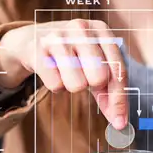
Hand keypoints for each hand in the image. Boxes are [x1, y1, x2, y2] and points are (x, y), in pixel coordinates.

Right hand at [0, 19, 127, 128]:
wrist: (32, 39)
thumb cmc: (72, 56)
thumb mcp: (94, 66)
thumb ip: (109, 92)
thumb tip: (119, 121)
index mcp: (102, 30)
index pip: (118, 70)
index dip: (120, 99)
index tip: (120, 122)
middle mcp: (82, 29)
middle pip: (100, 78)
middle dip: (92, 85)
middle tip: (83, 77)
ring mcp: (59, 37)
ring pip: (77, 84)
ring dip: (72, 85)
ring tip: (65, 71)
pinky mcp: (38, 48)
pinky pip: (55, 85)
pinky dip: (55, 85)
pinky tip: (51, 70)